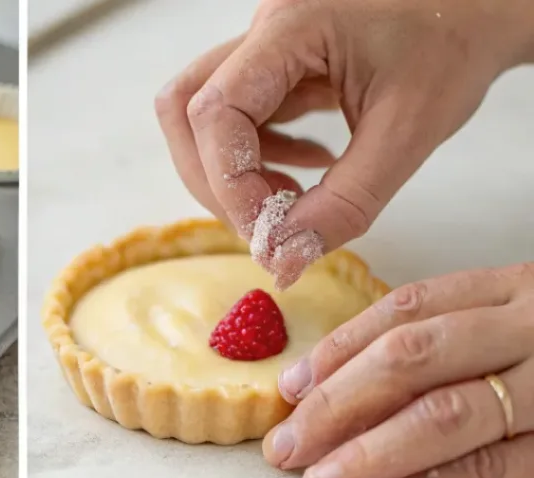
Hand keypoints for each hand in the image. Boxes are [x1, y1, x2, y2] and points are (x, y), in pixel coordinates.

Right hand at [156, 0, 533, 286]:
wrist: (482, 7)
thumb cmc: (456, 46)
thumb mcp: (407, 134)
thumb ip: (343, 205)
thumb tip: (282, 261)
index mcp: (292, 26)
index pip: (214, 112)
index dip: (228, 183)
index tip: (266, 232)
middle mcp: (265, 30)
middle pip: (186, 112)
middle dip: (215, 183)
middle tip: (267, 224)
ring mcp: (266, 47)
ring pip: (200, 119)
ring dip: (229, 174)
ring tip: (286, 201)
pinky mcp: (275, 67)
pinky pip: (234, 121)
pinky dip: (256, 161)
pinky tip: (305, 172)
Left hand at [261, 266, 533, 477]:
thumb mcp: (528, 320)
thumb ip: (461, 339)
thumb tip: (346, 384)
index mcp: (518, 290)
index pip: (408, 310)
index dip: (339, 351)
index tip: (291, 387)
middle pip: (411, 361)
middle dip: (335, 407)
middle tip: (286, 447)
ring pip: (445, 415)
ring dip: (368, 455)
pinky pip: (497, 467)